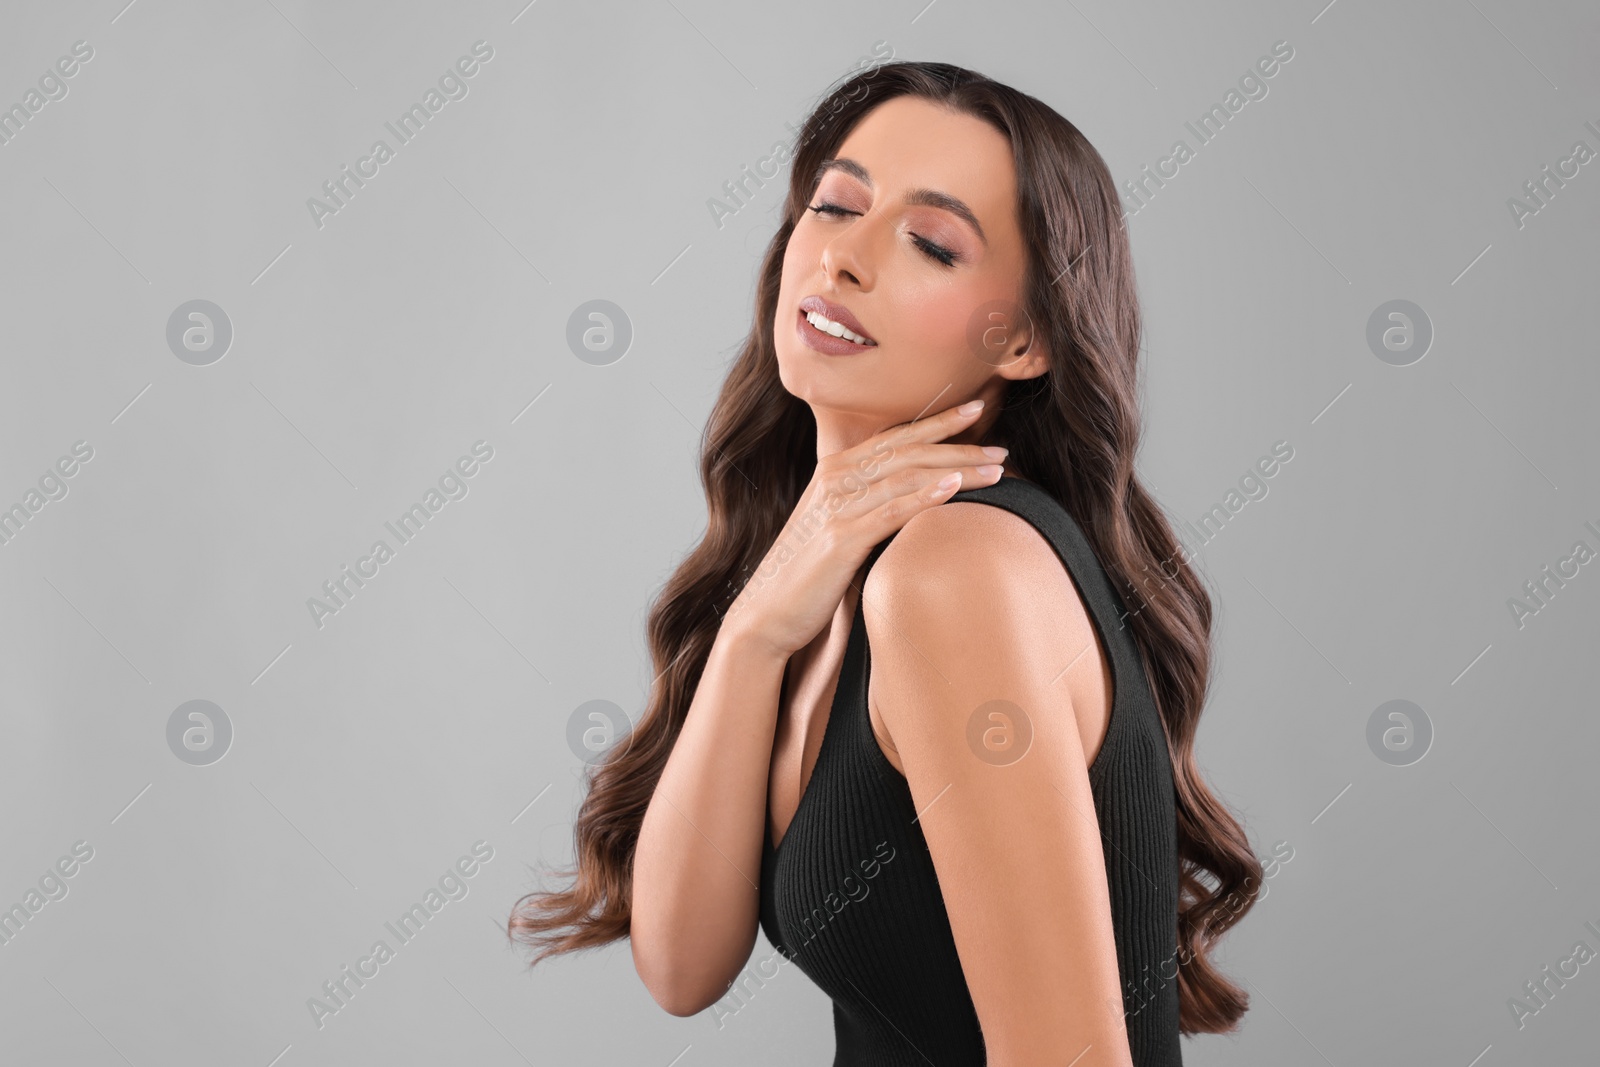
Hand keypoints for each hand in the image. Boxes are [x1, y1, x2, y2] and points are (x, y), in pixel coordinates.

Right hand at [724, 398, 1006, 659]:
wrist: (768, 612)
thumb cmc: (808, 572)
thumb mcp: (836, 525)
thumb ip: (867, 503)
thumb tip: (914, 496)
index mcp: (835, 469)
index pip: (895, 437)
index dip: (938, 421)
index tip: (978, 410)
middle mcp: (835, 478)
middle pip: (908, 450)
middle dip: (959, 445)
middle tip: (1001, 448)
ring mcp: (836, 506)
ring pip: (906, 476)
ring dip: (957, 468)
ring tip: (997, 470)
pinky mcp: (840, 538)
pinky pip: (890, 511)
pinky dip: (924, 495)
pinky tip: (954, 487)